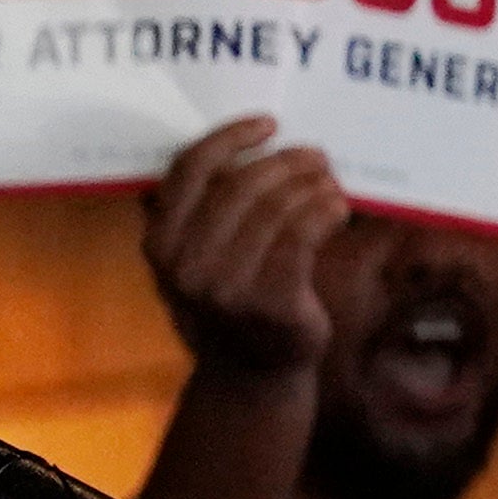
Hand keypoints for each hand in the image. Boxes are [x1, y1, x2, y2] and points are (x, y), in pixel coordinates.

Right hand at [140, 118, 348, 381]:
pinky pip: (302, 236)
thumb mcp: (197, 258)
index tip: (268, 124)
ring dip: (312, 186)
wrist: (252, 374)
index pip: (189, 170)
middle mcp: (185, 263)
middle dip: (286, 162)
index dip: (230, 138)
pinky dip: (324, 213)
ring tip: (330, 183)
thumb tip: (243, 142)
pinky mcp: (270, 300)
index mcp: (160, 242)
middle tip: (316, 156)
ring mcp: (226, 285)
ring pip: (277, 208)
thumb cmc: (232, 301)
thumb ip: (202, 211)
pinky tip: (337, 209)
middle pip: (241, 185)